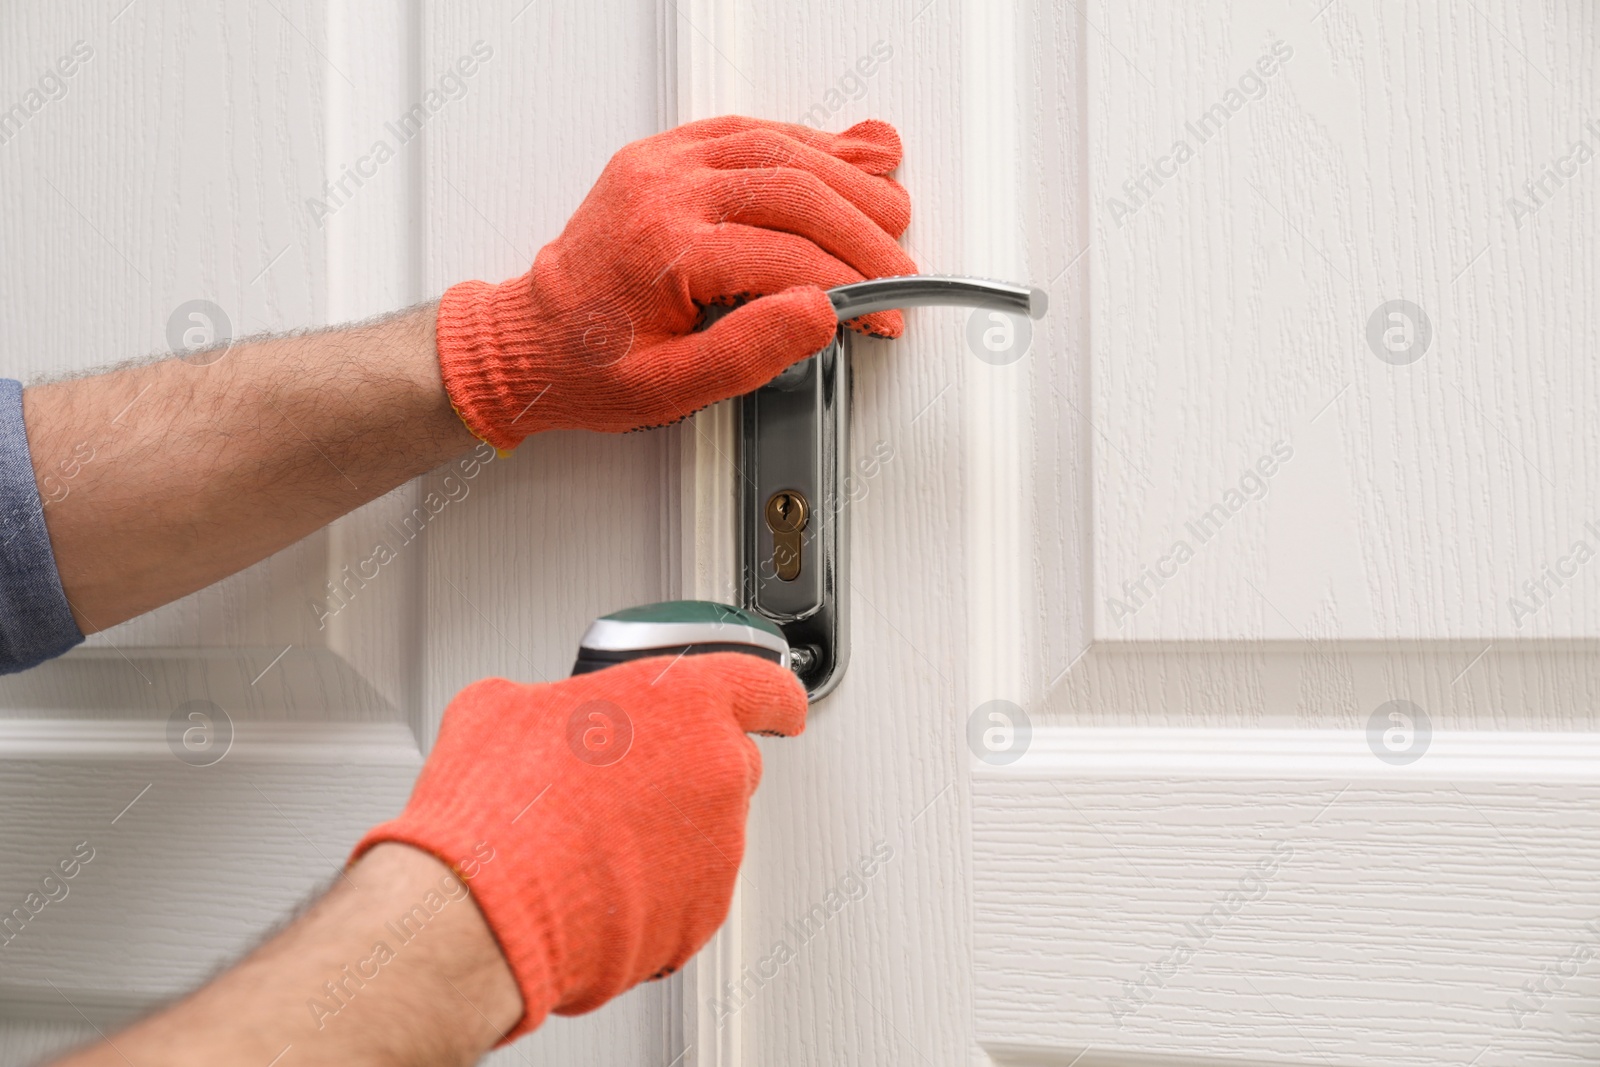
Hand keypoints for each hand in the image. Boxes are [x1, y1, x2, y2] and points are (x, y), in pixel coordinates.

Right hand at [351, 652, 807, 1041]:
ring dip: (665, 839)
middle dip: (690, 773)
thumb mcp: (503, 708)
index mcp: (687, 703)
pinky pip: (688, 898)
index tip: (778, 708)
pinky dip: (654, 897)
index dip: (773, 699)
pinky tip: (595, 890)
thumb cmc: (499, 808)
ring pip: (708, 836)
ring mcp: (718, 850)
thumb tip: (534, 716)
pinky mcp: (702, 916)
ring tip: (589, 847)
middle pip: (733, 764)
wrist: (484, 909)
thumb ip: (550, 701)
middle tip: (625, 787)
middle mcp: (718, 772)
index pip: (765, 688)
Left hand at [436, 115, 916, 448]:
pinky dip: (805, 141)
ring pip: (778, 147)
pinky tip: (844, 157)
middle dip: (864, 230)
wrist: (524, 340)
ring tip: (892, 210)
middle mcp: (663, 191)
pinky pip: (747, 129)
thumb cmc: (587, 366)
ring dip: (847, 176)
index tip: (882, 316)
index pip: (789, 255)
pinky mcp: (664, 156)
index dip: (853, 286)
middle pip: (794, 189)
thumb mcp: (668, 390)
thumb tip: (818, 314)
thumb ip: (748, 352)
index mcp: (664, 250)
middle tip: (899, 269)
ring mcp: (662, 164)